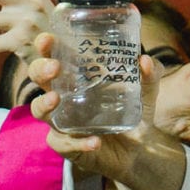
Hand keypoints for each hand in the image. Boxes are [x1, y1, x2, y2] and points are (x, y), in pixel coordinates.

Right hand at [46, 53, 189, 189]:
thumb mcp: (145, 93)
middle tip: (55, 67)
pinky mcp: (69, 146)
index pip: (54, 56)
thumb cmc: (132, 113)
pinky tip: (95, 141)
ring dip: (44, 104)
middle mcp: (64, 97)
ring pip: (40, 112)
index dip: (46, 47)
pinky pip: (65, 144)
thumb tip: (145, 60)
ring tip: (55, 99)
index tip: (47, 39)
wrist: (139, 150)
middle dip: (41, 70)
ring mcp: (63, 122)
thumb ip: (150, 75)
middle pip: (39, 79)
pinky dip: (80, 143)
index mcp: (77, 78)